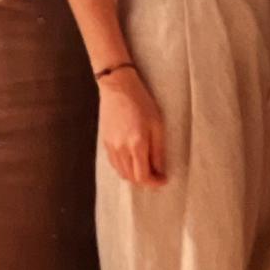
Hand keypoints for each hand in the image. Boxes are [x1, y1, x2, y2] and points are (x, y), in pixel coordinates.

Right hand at [98, 67, 165, 187]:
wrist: (118, 87)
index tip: (163, 179)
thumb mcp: (157, 124)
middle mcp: (121, 149)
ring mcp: (111, 147)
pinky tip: (132, 161)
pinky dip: (124, 168)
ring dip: (134, 176)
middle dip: (145, 180)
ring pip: (122, 173)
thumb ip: (158, 150)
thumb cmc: (141, 102)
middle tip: (157, 174)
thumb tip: (160, 170)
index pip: (143, 176)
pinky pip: (114, 164)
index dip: (155, 182)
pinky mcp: (105, 143)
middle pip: (132, 178)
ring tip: (146, 168)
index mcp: (137, 144)